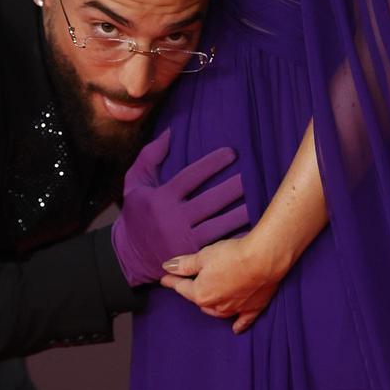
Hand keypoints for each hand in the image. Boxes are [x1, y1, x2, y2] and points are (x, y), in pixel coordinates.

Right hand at [111, 129, 247, 287]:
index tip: (232, 152)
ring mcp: (184, 240)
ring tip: (261, 199)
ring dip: (241, 212)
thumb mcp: (135, 183)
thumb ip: (150, 156)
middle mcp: (173, 219)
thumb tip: (170, 132)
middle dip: (234, 187)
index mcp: (161, 198)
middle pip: (211, 201)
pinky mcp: (192, 256)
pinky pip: (219, 245)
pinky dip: (236, 238)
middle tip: (255, 174)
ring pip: (219, 224)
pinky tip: (253, 229)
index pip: (191, 177)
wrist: (128, 256)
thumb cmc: (136, 214)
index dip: (212, 163)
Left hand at [160, 234, 282, 332]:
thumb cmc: (232, 256)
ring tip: (207, 301)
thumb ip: (185, 264)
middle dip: (194, 292)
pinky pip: (242, 321)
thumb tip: (167, 267)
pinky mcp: (252, 309)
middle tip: (191, 283)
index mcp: (201, 294)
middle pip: (200, 300)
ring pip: (218, 312)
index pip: (182, 287)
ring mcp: (234, 310)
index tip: (164, 279)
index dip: (172, 281)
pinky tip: (235, 329)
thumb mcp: (203, 256)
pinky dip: (238, 324)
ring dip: (211, 307)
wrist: (263, 260)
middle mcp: (215, 306)